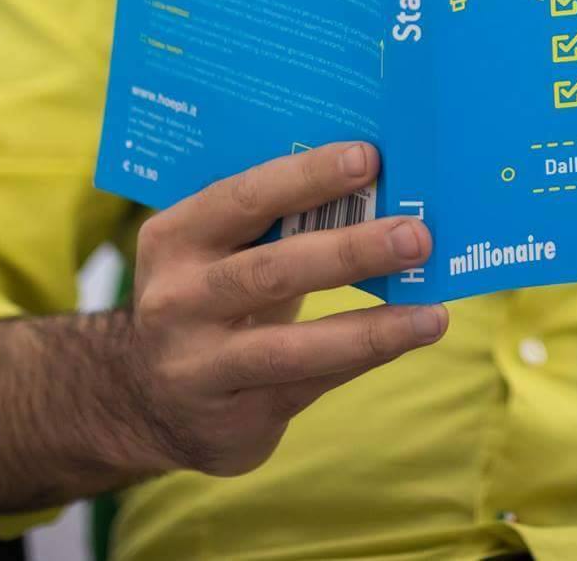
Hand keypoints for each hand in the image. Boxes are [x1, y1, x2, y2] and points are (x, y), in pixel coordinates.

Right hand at [121, 141, 445, 475]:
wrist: (144, 401)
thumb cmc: (210, 297)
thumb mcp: (216, 252)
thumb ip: (272, 219)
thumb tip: (378, 178)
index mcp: (175, 239)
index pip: (244, 198)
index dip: (307, 176)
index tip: (369, 158)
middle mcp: (176, 302)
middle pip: (273, 270)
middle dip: (351, 251)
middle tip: (417, 234)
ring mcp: (198, 366)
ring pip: (292, 346)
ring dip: (371, 326)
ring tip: (433, 312)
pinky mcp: (232, 418)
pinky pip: (310, 382)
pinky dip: (367, 356)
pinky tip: (413, 335)